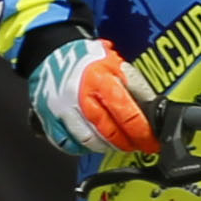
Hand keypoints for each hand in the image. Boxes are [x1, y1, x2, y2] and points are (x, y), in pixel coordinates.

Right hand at [28, 37, 155, 163]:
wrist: (51, 53)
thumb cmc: (85, 59)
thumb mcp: (115, 63)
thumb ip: (133, 85)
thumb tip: (151, 109)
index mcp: (98, 80)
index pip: (127, 115)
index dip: (143, 133)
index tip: (151, 141)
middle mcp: (78, 97)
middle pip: (108, 133)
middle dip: (128, 143)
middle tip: (138, 144)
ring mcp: (61, 110)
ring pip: (89, 141)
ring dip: (107, 146)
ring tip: (117, 142)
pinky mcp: (48, 119)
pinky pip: (67, 143)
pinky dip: (83, 147)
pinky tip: (93, 141)